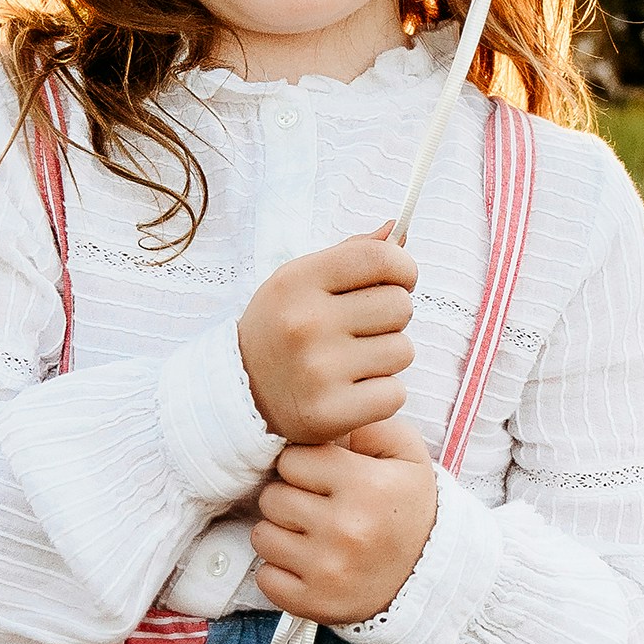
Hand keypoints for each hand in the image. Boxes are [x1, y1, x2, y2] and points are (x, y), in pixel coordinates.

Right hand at [238, 230, 417, 446]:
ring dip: (388, 357)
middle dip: (391, 317)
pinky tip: (353, 391)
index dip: (403, 268)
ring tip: (354, 361)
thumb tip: (397, 231)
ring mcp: (318, 371)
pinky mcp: (330, 413)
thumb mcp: (300, 282)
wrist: (239, 395)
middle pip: (400, 305)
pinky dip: (382, 394)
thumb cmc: (281, 330)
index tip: (398, 281)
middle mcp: (306, 322)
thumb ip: (350, 254)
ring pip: (403, 351)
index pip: (381, 258)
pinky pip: (395, 394)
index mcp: (298, 281)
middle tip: (363, 329)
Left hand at [252, 421, 438, 628]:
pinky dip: (279, 572)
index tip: (322, 478)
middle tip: (315, 507)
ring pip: (263, 536)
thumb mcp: (407, 456)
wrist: (430, 575)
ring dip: (280, 534)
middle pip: (273, 497)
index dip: (304, 465)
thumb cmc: (408, 509)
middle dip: (289, 497)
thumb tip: (332, 420)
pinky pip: (266, 578)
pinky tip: (306, 564)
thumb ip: (370, 425)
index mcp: (366, 486)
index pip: (292, 459)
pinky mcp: (316, 603)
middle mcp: (346, 528)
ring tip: (310, 535)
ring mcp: (328, 570)